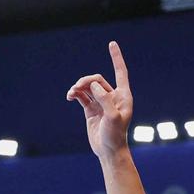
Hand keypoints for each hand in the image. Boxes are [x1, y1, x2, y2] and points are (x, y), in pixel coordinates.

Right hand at [66, 41, 133, 158]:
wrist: (108, 150)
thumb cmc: (115, 135)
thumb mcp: (113, 117)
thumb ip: (105, 99)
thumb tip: (94, 85)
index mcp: (123, 96)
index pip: (120, 72)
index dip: (116, 58)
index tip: (112, 43)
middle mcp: (113, 97)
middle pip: (98, 79)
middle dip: (86, 81)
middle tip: (78, 88)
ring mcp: (101, 103)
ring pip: (88, 87)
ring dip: (79, 87)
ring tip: (72, 93)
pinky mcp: (91, 109)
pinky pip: (82, 96)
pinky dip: (76, 94)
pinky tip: (70, 97)